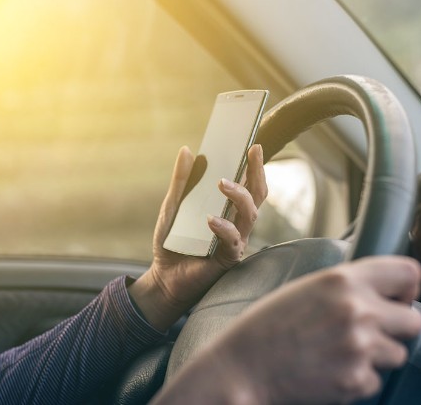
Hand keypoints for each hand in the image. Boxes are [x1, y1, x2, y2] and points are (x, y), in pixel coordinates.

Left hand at [129, 144, 267, 330]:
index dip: (254, 165)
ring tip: (223, 183)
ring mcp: (235, 241)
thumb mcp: (173, 206)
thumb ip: (182, 181)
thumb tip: (186, 150)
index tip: (253, 144)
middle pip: (257, 196)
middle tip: (250, 154)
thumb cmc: (172, 241)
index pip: (247, 184)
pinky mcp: (228, 258)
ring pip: (251, 215)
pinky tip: (210, 219)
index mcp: (227, 208)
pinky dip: (223, 228)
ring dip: (239, 196)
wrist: (163, 276)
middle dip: (257, 173)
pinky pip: (233, 241)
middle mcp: (236, 223)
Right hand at [153, 256, 420, 403]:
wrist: (241, 366)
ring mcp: (358, 347)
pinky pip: (376, 380)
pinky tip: (328, 370)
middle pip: (412, 320)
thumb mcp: (304, 289)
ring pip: (397, 354)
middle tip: (366, 331)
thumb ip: (344, 286)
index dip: (406, 287)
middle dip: (394, 328)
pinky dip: (357, 378)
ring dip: (376, 355)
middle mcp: (357, 310)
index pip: (409, 273)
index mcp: (341, 279)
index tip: (398, 298)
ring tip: (339, 352)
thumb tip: (381, 292)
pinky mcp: (355, 380)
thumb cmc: (265, 326)